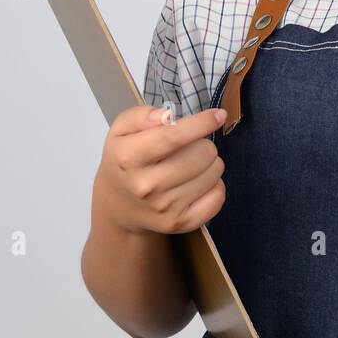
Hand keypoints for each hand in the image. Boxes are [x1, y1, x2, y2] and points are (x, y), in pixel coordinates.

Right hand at [93, 104, 228, 234]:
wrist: (118, 206)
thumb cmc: (125, 161)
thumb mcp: (120, 131)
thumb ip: (141, 116)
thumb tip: (166, 116)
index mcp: (128, 157)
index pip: (173, 137)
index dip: (201, 123)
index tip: (218, 115)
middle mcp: (146, 185)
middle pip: (202, 153)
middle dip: (203, 143)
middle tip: (191, 147)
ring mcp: (164, 207)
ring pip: (214, 172)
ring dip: (210, 163)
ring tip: (192, 164)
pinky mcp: (179, 223)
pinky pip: (218, 197)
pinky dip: (215, 186)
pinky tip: (199, 182)